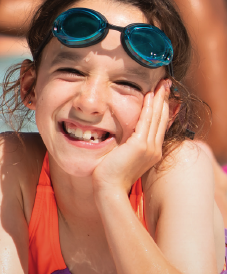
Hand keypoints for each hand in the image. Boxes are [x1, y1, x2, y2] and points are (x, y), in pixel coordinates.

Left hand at [93, 79, 171, 194]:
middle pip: (161, 119)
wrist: (109, 188)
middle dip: (163, 101)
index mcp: (151, 152)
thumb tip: (120, 136)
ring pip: (156, 118)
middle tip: (165, 85)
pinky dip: (148, 108)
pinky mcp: (140, 146)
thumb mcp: (122, 156)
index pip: (158, 126)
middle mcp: (154, 149)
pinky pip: (146, 122)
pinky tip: (149, 96)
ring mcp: (149, 148)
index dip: (160, 109)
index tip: (160, 95)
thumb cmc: (110, 174)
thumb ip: (125, 145)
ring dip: (158, 100)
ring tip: (161, 86)